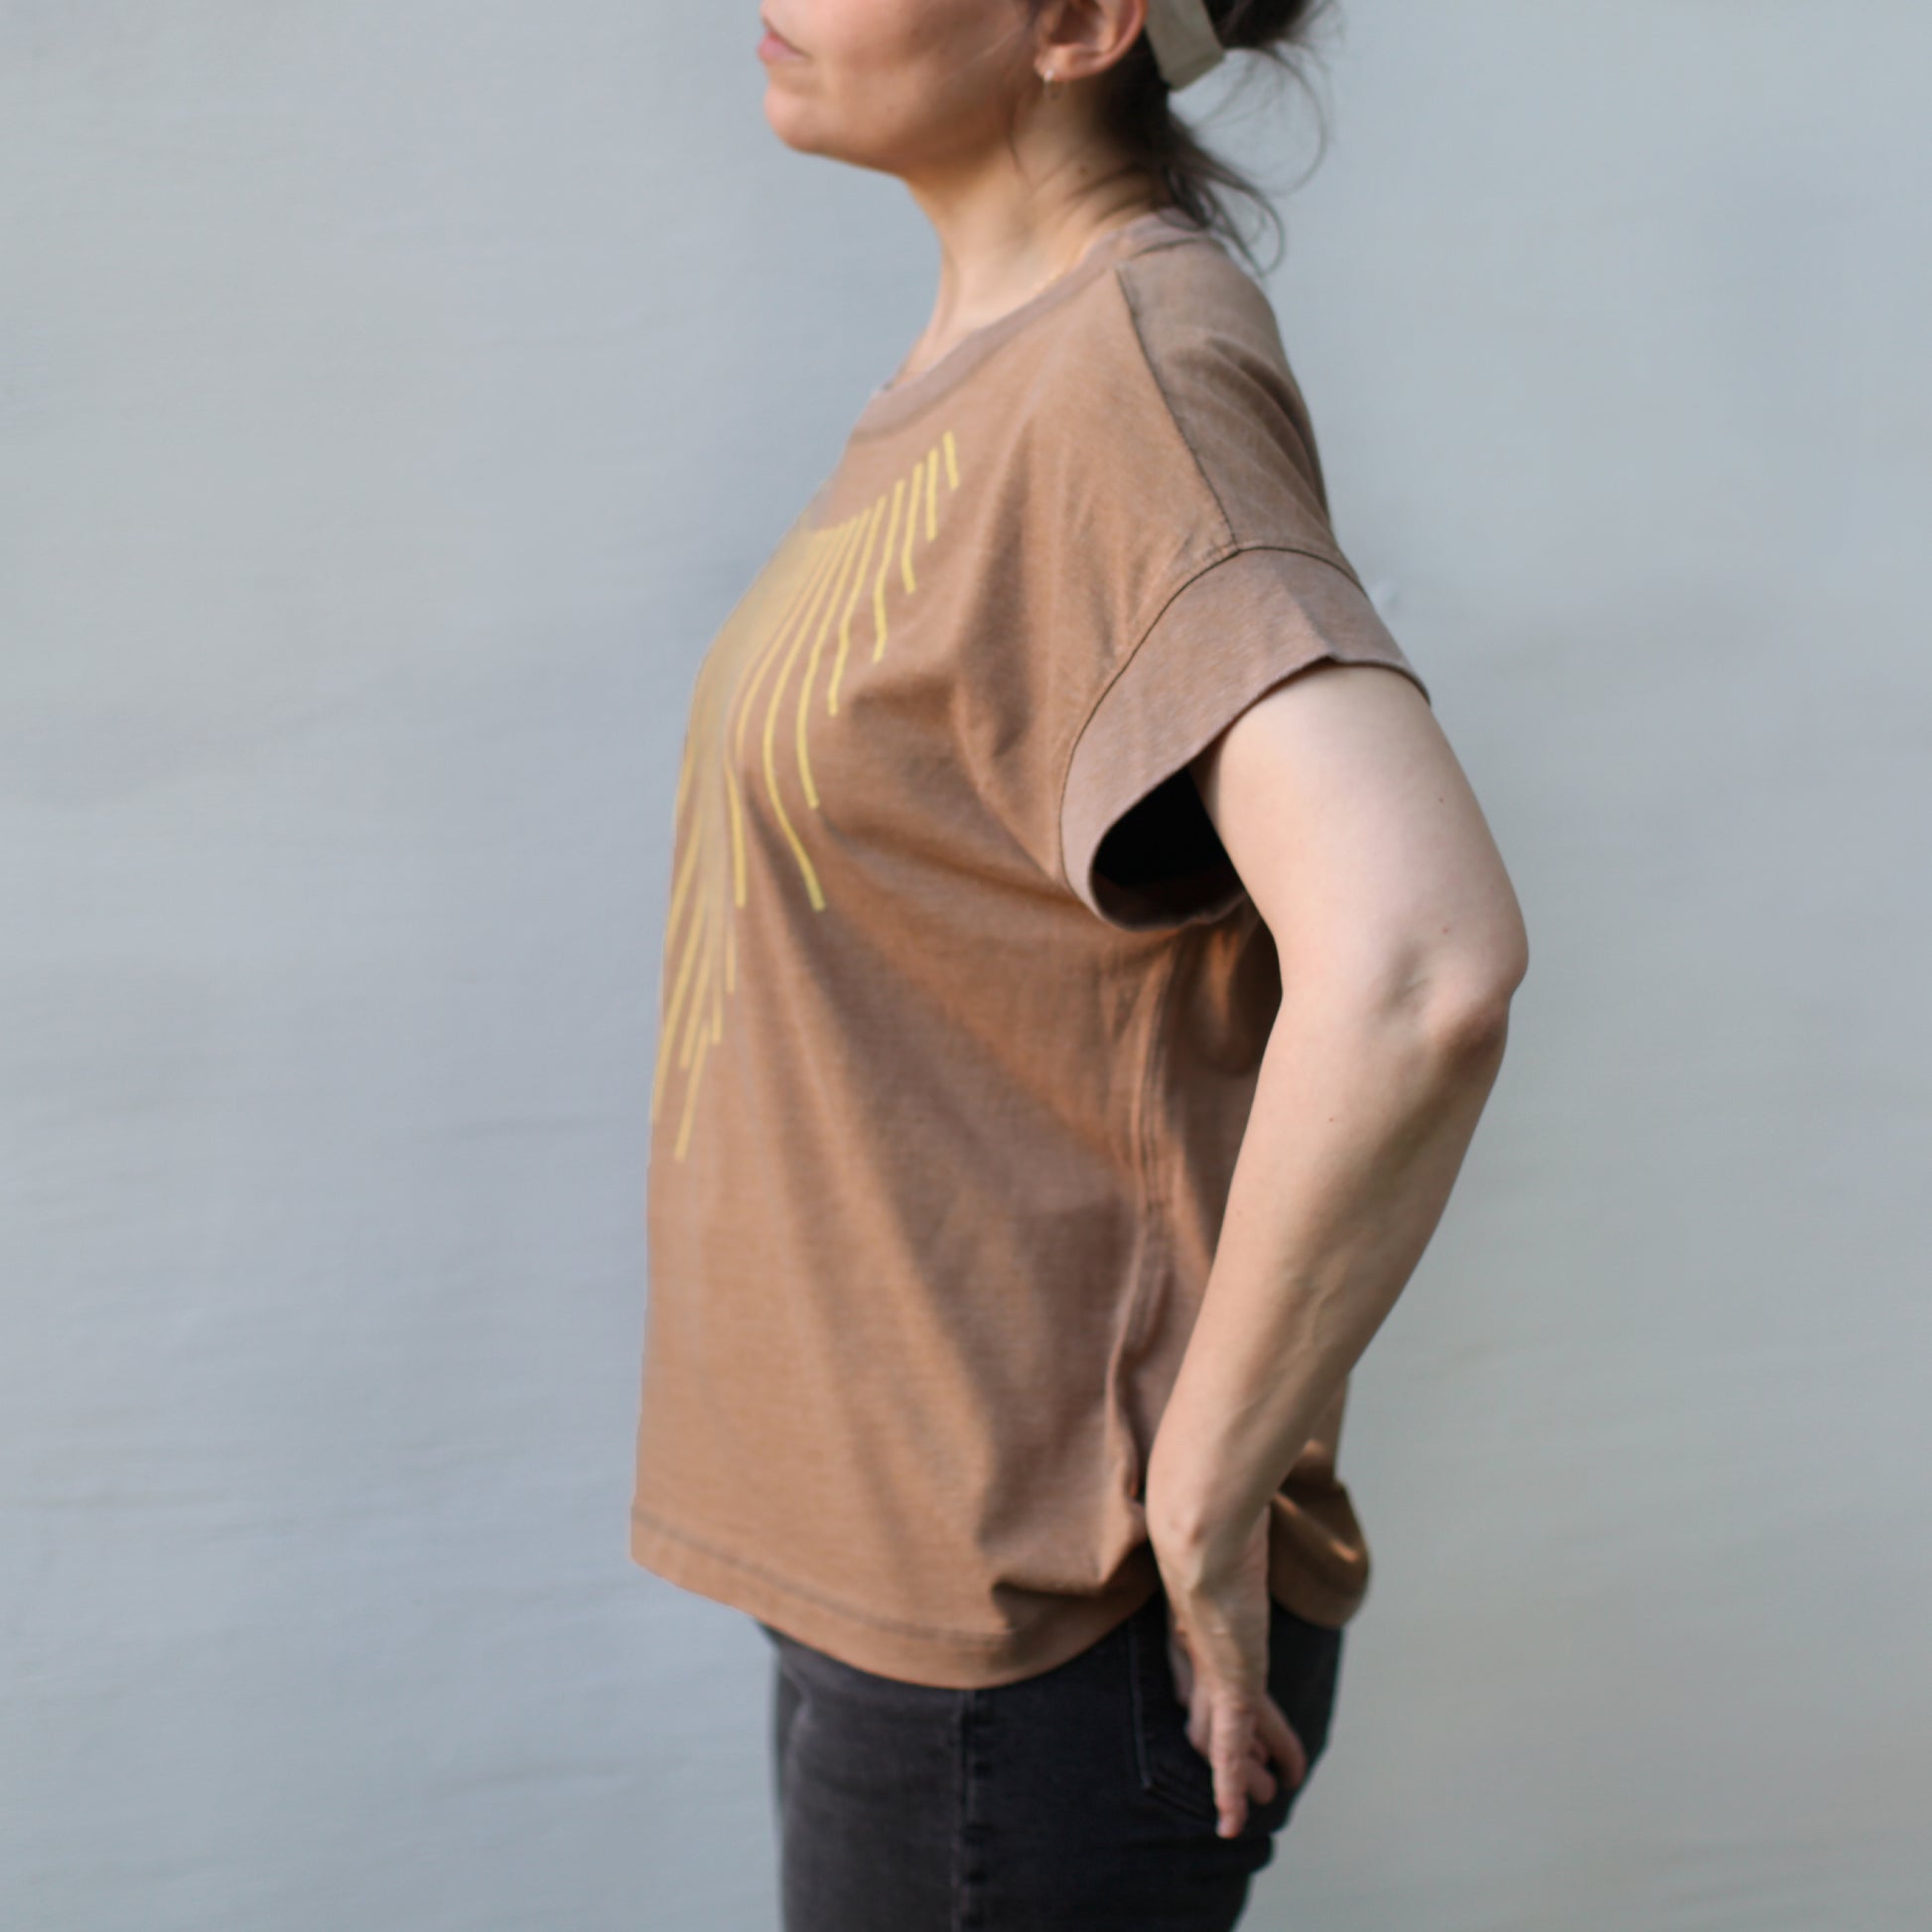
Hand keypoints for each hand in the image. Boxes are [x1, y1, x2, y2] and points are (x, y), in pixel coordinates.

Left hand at [1152, 1505, 1308, 1839]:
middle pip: (1211, 1708)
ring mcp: (1212, 1665)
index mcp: (1192, 1609)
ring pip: (1225, 1735)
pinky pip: (1230, 1747)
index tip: (1228, 1710)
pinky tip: (1233, 1818)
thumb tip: (1241, 1466)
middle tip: (1255, 1775)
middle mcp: (1197, 1644)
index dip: (1211, 1694)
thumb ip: (1235, 1504)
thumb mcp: (1230, 1508)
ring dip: (1242, 1773)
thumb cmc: (1214, 1499)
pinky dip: (1231, 1786)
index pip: (1198, 1666)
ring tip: (1259, 1803)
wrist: (1199, 1517)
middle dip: (1233, 1744)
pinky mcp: (1229, 1682)